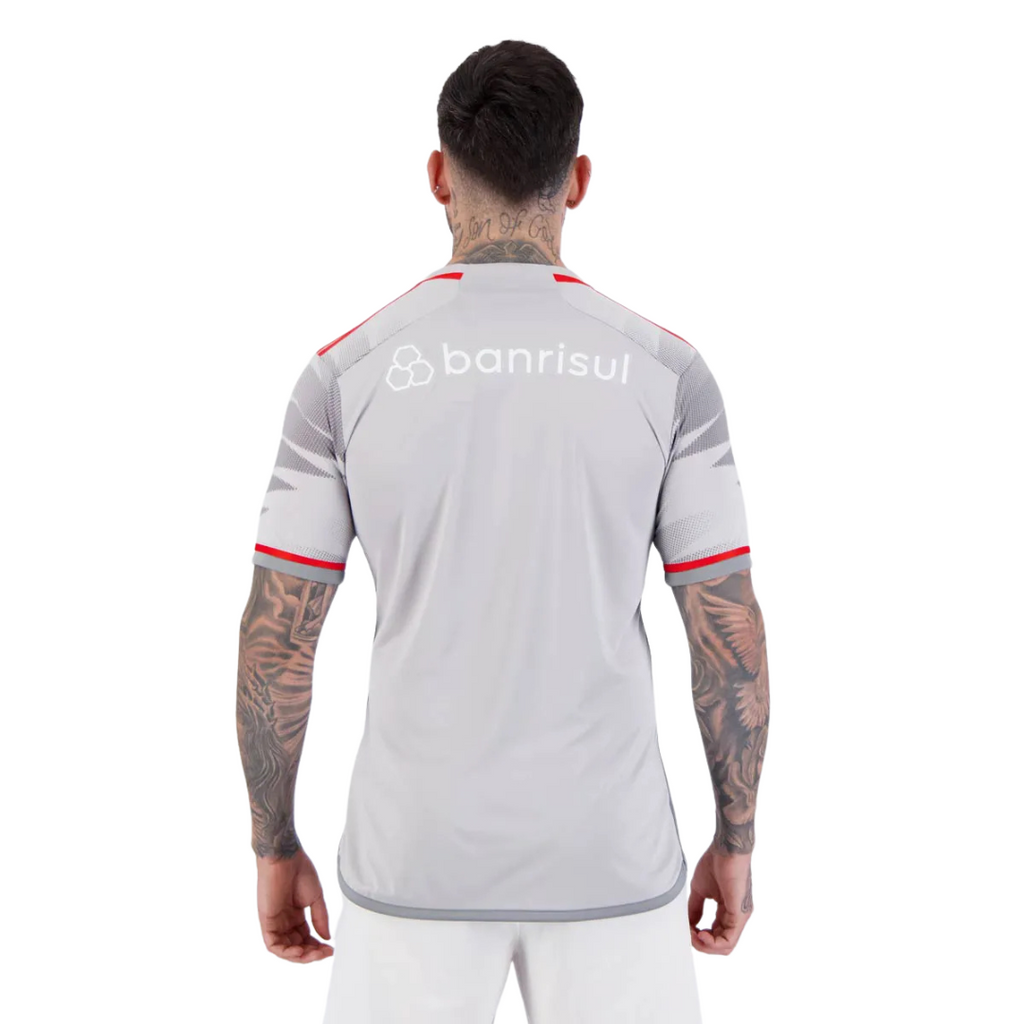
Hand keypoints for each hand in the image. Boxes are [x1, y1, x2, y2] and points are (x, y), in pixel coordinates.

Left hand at [255, 848, 332, 962]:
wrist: (284, 857)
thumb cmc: (300, 871)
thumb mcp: (316, 898)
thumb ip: (320, 919)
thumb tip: (327, 938)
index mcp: (296, 915)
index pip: (305, 938)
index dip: (317, 946)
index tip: (331, 949)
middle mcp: (284, 921)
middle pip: (296, 946)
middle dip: (311, 954)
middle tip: (325, 953)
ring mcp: (275, 923)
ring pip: (285, 949)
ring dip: (300, 956)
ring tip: (314, 954)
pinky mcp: (266, 922)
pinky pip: (273, 945)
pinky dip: (286, 952)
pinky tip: (299, 951)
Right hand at [687, 844, 753, 954]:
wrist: (727, 847)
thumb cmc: (716, 862)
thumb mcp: (700, 889)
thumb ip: (695, 908)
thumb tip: (689, 924)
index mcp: (728, 911)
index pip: (716, 935)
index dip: (700, 937)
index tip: (687, 929)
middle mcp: (737, 917)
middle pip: (721, 945)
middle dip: (701, 944)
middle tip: (688, 934)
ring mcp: (740, 916)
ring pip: (726, 946)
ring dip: (706, 946)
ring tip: (693, 935)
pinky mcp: (740, 914)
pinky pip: (729, 940)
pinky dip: (713, 943)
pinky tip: (701, 934)